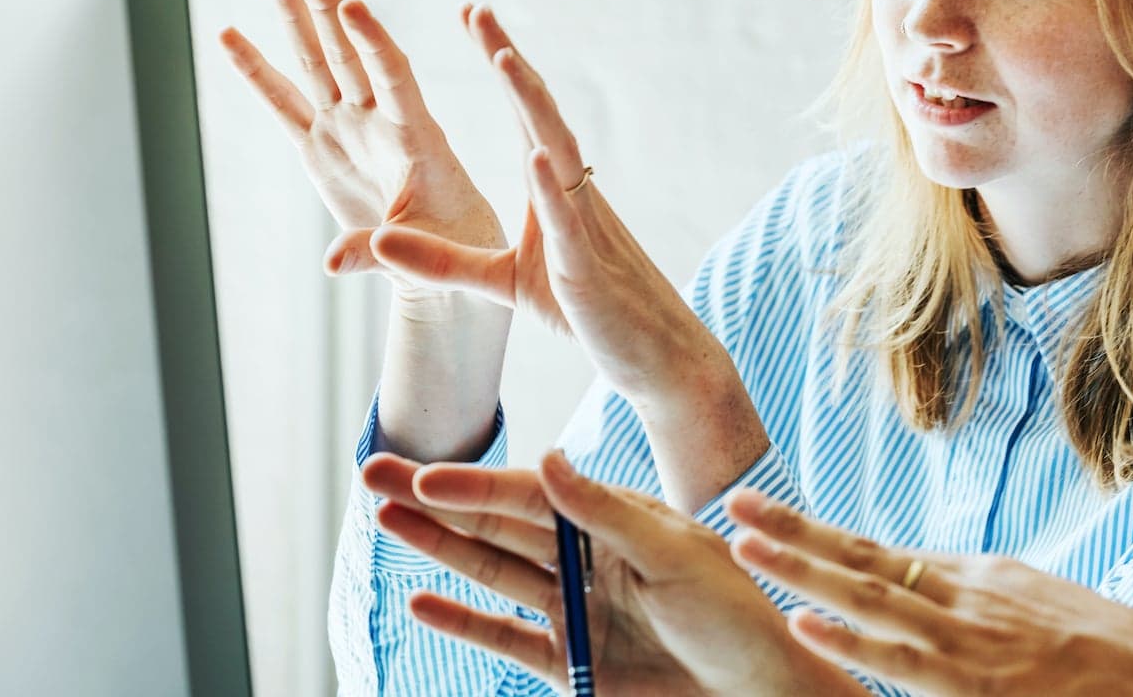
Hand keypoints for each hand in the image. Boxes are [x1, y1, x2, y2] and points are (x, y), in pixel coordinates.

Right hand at [218, 0, 504, 282]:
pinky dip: (256, 71)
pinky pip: (282, 103)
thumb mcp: (427, 253)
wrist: (445, 256)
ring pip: (316, 63)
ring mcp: (346, 128)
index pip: (393, 77)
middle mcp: (378, 121)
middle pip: (348, 52)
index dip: (373, 43)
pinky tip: (229, 33)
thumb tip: (332, 266)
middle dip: (327, 4)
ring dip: (296, 17)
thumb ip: (378, 252)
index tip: (354, 6)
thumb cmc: (453, 248)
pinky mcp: (321, 147)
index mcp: (416, 137)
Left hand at [361, 8, 767, 507]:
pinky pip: (569, 221)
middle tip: (477, 10)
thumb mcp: (503, 283)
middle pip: (540, 113)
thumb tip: (380, 239)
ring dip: (531, 105)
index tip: (474, 16)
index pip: (526, 114)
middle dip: (509, 59)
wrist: (657, 357)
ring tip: (503, 58)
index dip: (502, 64)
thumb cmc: (589, 313)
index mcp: (555, 191)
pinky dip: (551, 186)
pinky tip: (537, 155)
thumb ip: (443, 262)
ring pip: (558, 151)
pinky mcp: (587, 269)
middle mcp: (573, 194)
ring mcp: (585, 226)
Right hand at [362, 450, 862, 696]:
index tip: (423, 472)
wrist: (760, 691)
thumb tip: (548, 459)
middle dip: (434, 499)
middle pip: (498, 523)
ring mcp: (576, 609)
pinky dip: (463, 620)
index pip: (531, 495)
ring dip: (438, 547)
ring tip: (385, 520)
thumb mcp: (676, 555)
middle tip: (372, 472)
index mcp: (616, 519)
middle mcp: (589, 557)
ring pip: (492, 572)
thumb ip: (606, 512)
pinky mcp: (572, 663)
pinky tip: (422, 599)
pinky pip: (505, 637)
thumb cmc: (736, 614)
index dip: (476, 484)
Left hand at [726, 490, 1132, 696]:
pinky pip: (902, 659)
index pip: (877, 552)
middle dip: (792, 533)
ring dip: (800, 571)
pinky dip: (850, 638)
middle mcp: (966, 596)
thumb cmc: (1114, 661)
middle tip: (733, 503)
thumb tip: (936, 605)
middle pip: (861, 558)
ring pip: (868, 597)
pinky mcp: (978, 684)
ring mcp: (970, 638)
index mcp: (977, 579)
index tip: (764, 512)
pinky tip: (805, 622)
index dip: (817, 534)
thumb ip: (983, 608)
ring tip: (744, 546)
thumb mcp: (1040, 614)